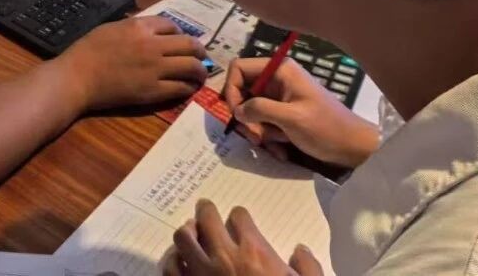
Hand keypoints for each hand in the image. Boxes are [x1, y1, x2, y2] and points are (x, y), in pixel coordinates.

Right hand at [53, 15, 207, 111]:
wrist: (77, 77)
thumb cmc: (88, 50)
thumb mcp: (112, 28)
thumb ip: (134, 27)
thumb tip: (150, 31)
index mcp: (140, 26)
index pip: (172, 25)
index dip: (180, 33)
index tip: (180, 40)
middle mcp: (153, 45)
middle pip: (190, 44)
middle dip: (200, 51)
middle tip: (201, 57)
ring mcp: (155, 69)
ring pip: (192, 67)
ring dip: (200, 70)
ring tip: (200, 75)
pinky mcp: (154, 91)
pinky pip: (181, 88)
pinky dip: (189, 87)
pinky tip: (188, 88)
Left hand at [162, 200, 323, 275]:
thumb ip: (307, 268)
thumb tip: (300, 250)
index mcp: (254, 253)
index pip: (239, 217)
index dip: (239, 217)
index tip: (239, 220)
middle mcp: (224, 256)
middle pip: (206, 218)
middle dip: (206, 210)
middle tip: (204, 208)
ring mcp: (200, 273)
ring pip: (182, 238)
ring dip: (186, 232)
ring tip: (189, 231)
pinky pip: (169, 268)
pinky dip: (171, 259)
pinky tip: (176, 259)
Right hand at [225, 58, 378, 168]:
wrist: (354, 147)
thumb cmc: (326, 128)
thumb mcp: (291, 118)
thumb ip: (260, 109)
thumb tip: (237, 110)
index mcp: (279, 70)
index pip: (239, 68)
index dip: (231, 89)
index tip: (236, 114)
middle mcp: (277, 79)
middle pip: (243, 90)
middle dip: (246, 115)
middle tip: (256, 135)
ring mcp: (281, 96)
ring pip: (251, 109)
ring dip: (257, 129)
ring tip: (273, 144)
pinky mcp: (284, 112)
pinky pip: (264, 120)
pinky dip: (268, 135)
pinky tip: (280, 148)